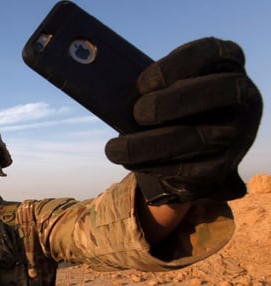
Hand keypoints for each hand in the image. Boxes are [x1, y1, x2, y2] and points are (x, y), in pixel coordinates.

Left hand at [105, 37, 261, 203]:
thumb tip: (107, 92)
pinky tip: (131, 162)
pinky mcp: (224, 165)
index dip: (175, 66)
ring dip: (148, 146)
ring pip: (195, 138)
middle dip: (168, 104)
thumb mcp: (166, 86)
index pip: (211, 52)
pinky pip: (190, 168)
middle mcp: (242, 95)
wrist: (196, 146)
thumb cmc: (171, 103)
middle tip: (136, 114)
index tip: (143, 83)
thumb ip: (148, 85)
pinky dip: (154, 166)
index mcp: (226, 63)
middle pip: (214, 92)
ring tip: (114, 149)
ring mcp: (238, 132)